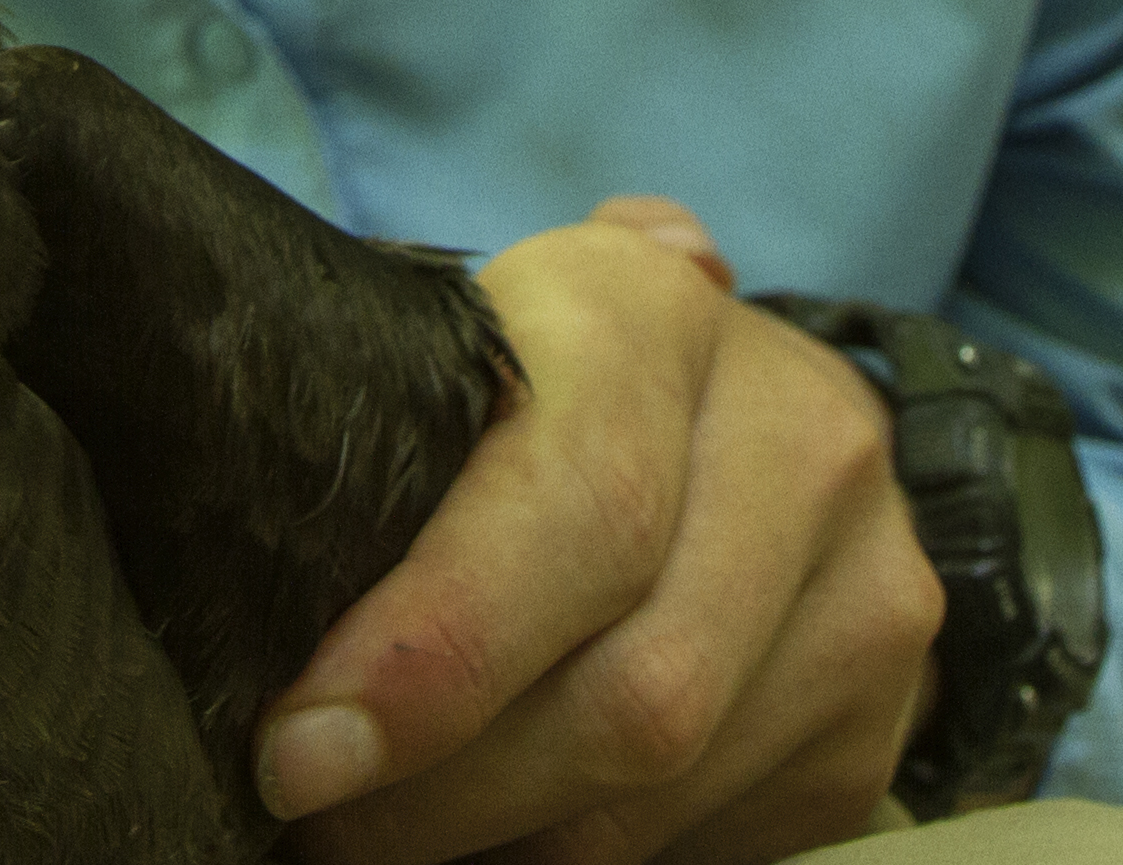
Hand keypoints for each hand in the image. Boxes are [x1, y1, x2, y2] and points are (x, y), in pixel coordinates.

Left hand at [254, 198, 943, 864]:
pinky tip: (494, 839)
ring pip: (669, 788)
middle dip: (443, 790)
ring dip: (501, 843)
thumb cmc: (534, 381)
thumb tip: (240, 483)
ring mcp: (868, 585)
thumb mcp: (463, 349)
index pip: (579, 504)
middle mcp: (799, 435)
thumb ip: (399, 408)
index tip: (302, 748)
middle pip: (632, 688)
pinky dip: (580, 857)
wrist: (744, 410)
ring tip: (372, 836)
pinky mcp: (882, 715)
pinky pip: (714, 838)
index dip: (438, 649)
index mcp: (657, 312)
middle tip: (312, 819)